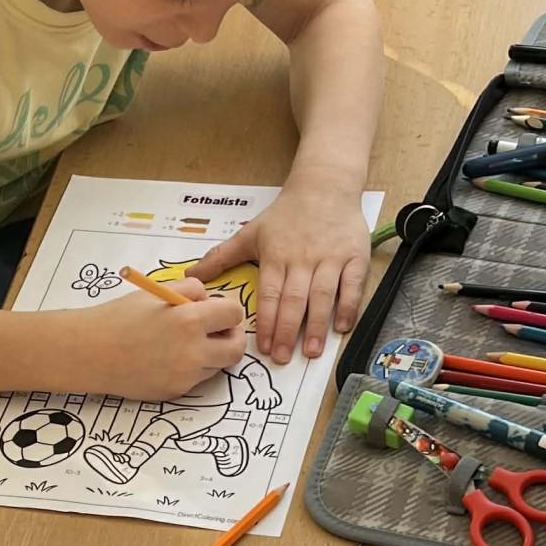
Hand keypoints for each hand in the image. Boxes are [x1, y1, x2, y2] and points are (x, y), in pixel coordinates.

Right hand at [64, 279, 247, 398]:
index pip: (234, 314)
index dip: (227, 309)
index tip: (217, 309)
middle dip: (231, 337)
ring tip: (184, 342)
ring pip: (218, 365)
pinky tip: (166, 357)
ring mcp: (185, 376)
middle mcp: (193, 352)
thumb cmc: (118, 317)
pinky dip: (191, 367)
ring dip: (211, 352)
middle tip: (216, 330)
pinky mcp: (176, 392)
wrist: (89, 352)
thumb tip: (210, 300)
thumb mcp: (156, 292)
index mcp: (189, 320)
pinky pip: (196, 379)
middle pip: (236, 349)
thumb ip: (190, 290)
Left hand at [188, 178, 369, 362]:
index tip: (261, 347)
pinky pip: (353, 285)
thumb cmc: (286, 214)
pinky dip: (348, 307)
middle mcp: (303, 259)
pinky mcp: (355, 256)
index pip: (269, 295)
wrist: (325, 186)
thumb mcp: (251, 233)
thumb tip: (190, 276)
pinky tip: (340, 328)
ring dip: (316, 326)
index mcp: (277, 256)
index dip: (265, 322)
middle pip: (294, 300)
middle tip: (281, 358)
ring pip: (323, 296)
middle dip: (286, 331)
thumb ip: (221, 257)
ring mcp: (331, 258)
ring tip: (310, 352)